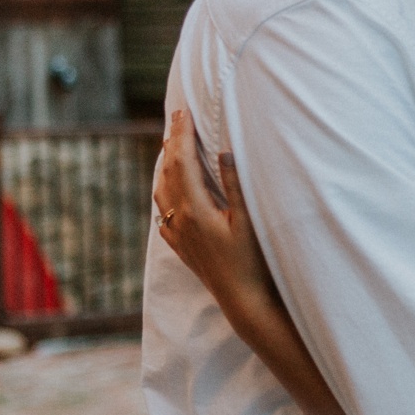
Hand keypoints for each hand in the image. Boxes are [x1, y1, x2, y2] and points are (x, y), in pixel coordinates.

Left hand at [154, 109, 285, 322]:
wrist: (244, 302)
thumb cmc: (253, 262)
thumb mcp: (248, 220)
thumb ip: (235, 185)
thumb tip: (224, 151)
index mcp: (195, 209)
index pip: (183, 161)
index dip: (182, 135)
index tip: (183, 112)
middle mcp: (180, 220)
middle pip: (169, 172)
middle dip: (172, 143)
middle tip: (176, 118)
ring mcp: (178, 235)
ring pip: (161, 192)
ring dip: (165, 166)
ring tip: (170, 147)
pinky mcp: (181, 247)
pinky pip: (163, 213)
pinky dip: (164, 193)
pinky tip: (168, 193)